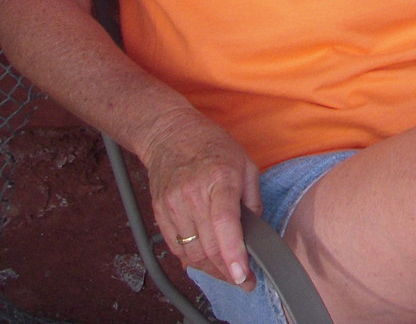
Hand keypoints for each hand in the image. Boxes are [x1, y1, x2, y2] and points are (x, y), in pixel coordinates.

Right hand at [140, 105, 260, 288]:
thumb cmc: (212, 145)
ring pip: (191, 252)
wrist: (170, 135)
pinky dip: (191, 260)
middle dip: (227, 271)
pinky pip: (175, 246)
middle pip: (207, 245)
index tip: (242, 275)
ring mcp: (172, 205)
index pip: (224, 223)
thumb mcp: (245, 163)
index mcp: (219, 179)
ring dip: (210, 269)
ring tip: (227, 273)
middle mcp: (192, 195)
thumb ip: (252, 199)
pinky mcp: (159, 213)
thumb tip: (255, 230)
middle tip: (244, 281)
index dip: (233, 253)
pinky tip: (205, 262)